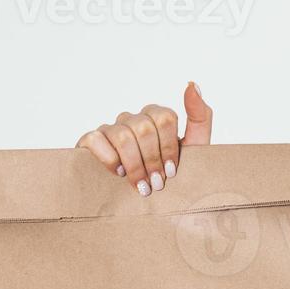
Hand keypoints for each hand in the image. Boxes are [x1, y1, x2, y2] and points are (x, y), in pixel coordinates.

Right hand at [74, 82, 212, 196]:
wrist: (145, 204)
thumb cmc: (170, 176)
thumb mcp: (194, 149)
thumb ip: (200, 117)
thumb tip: (192, 84)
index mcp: (156, 117)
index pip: (164, 117)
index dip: (169, 147)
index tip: (172, 172)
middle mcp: (133, 119)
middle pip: (144, 127)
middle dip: (152, 160)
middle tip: (156, 184)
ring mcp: (110, 128)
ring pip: (122, 134)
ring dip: (134, 164)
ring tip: (140, 186)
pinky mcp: (90, 141)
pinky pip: (96, 139)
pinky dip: (109, 159)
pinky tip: (118, 173)